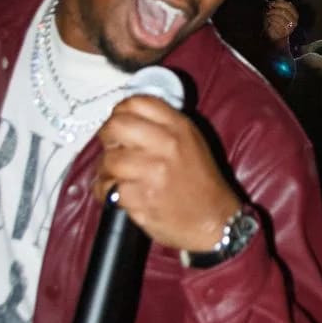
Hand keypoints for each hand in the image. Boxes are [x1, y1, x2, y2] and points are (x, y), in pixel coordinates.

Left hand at [92, 95, 240, 250]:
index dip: (121, 112)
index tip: (119, 122)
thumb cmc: (202, 183)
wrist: (214, 220)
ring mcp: (152, 172)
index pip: (137, 103)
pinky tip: (121, 194)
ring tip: (118, 176)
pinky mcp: (140, 197)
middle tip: (112, 147)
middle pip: (116, 126)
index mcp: (179, 128)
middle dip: (107, 137)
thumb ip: (164, 125)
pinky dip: (109, 192)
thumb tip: (128, 117)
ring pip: (109, 159)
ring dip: (107, 169)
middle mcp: (166, 145)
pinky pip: (108, 188)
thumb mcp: (192, 142)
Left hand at [264, 0, 297, 43]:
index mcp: (294, 14)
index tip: (271, 3)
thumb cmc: (277, 22)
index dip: (279, 3)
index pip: (288, 5)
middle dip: (274, 10)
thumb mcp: (277, 10)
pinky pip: (277, 25)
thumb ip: (279, 2)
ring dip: (272, 16)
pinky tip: (269, 22)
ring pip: (280, 18)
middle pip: (283, 11)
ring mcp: (290, 27)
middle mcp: (294, 21)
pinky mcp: (284, 33)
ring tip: (268, 17)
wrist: (276, 35)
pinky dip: (271, 22)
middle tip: (268, 11)